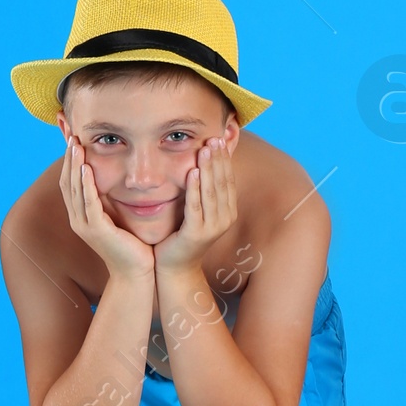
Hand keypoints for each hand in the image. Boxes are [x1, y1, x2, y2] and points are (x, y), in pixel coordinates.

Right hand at [59, 137, 153, 283]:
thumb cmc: (131, 246)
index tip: (73, 140)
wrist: (136, 273)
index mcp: (81, 217)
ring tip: (75, 145)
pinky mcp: (96, 230)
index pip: (70, 183)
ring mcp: (85, 226)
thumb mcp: (118, 218)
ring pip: (74, 190)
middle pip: (67, 183)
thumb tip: (116, 178)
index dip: (69, 162)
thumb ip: (112, 200)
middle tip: (70, 136)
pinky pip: (88, 202)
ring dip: (74, 166)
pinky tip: (85, 168)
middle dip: (68, 158)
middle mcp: (78, 220)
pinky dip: (85, 184)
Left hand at [155, 137, 237, 272]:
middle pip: (222, 183)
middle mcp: (224, 219)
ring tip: (205, 149)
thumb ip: (203, 192)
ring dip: (209, 169)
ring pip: (211, 192)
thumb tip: (203, 164)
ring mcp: (212, 227)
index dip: (225, 160)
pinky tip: (193, 172)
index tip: (220, 139)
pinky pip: (195, 206)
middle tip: (215, 138)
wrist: (176, 267)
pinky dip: (195, 188)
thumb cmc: (183, 236)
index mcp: (228, 211)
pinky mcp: (197, 233)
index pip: (228, 180)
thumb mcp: (198, 211)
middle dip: (218, 159)